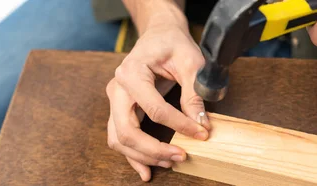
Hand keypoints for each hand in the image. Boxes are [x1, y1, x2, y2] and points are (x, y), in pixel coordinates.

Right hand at [106, 24, 210, 180]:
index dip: (179, 125)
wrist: (159, 34)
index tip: (201, 134)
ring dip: (143, 156)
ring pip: (120, 139)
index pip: (154, 109)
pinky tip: (147, 171)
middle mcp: (117, 89)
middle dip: (154, 149)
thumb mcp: (191, 61)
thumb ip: (194, 92)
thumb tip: (201, 123)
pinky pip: (121, 138)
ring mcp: (115, 101)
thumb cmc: (173, 43)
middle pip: (127, 131)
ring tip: (170, 162)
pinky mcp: (120, 110)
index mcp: (131, 73)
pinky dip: (133, 156)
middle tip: (181, 156)